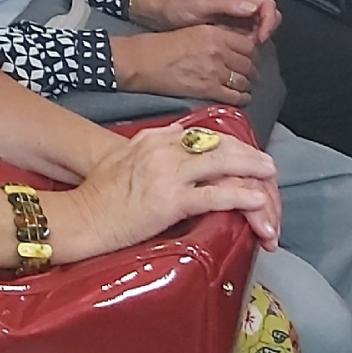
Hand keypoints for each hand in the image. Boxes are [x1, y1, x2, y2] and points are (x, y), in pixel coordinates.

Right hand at [44, 123, 281, 261]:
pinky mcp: (170, 201)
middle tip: (267, 164)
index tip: (242, 153)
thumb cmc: (98, 195)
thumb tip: (177, 144)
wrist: (82, 217)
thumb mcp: (123, 158)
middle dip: (247, 153)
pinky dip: (240, 195)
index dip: (227, 144)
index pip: (201, 135)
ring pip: (222, 164)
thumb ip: (151, 148)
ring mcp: (167, 174)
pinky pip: (214, 195)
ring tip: (269, 176)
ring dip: (251, 170)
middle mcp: (162, 150)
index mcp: (153, 139)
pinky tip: (257, 199)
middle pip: (217, 145)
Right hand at [112, 24, 257, 103]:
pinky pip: (234, 96)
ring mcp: (214, 71)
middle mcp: (218, 51)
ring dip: (246, 85)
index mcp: (214, 34)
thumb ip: (216, 38)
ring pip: (244, 80)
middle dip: (251, 70)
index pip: (247, 44)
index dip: (252, 53)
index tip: (250, 57)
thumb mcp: (193, 32)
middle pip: (249, 63)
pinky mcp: (208, 89)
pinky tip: (240, 98)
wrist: (143, 62)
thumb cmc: (161, 47)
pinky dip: (241, 98)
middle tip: (249, 73)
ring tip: (244, 86)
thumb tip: (232, 48)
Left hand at [129, 0, 279, 44]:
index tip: (259, 37)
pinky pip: (245, 38)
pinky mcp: (228, 30)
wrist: (160, 16)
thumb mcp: (199, 4)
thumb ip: (225, 4)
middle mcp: (238, 5)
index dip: (269, 21)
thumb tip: (251, 8)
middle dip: (265, 32)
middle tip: (253, 47)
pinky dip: (246, 46)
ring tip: (243, 52)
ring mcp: (234, 17)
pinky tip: (235, 54)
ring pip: (258, 28)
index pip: (267, 4)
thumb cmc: (177, 7)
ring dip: (256, 41)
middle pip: (267, 16)